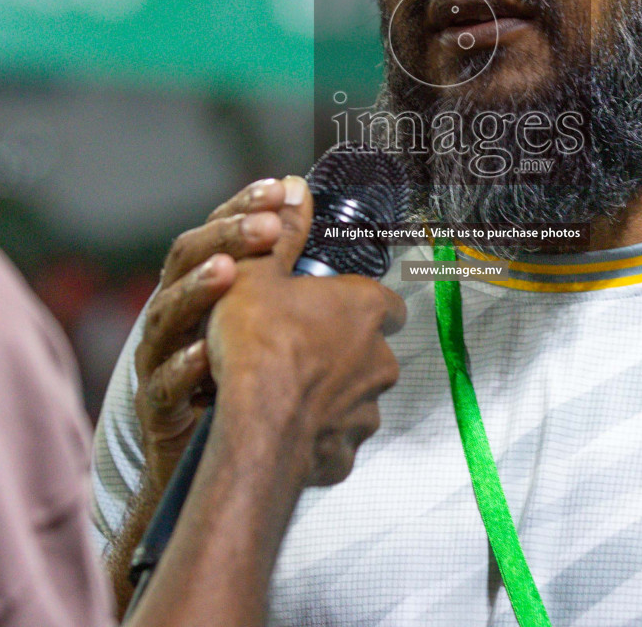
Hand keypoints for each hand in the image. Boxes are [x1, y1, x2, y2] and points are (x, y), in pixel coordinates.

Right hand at [134, 176, 302, 484]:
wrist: (223, 463)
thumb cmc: (250, 380)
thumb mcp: (265, 304)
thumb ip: (276, 246)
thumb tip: (299, 189)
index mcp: (201, 290)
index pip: (213, 233)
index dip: (243, 207)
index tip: (279, 189)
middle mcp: (177, 320)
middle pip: (189, 264)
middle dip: (229, 240)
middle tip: (267, 228)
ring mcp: (164, 363)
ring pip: (171, 321)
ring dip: (200, 294)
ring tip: (226, 273)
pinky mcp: (161, 413)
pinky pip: (170, 389)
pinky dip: (187, 371)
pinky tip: (206, 359)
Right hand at [204, 183, 406, 485]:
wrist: (255, 428)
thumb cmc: (257, 342)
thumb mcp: (255, 272)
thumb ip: (279, 232)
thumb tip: (296, 186)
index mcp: (366, 310)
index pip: (386, 303)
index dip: (359, 306)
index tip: (332, 310)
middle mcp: (380, 360)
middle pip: (372, 353)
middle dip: (343, 355)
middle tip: (300, 354)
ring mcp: (367, 411)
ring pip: (356, 399)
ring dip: (330, 397)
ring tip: (287, 396)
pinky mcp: (346, 454)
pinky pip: (335, 442)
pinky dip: (316, 438)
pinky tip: (285, 433)